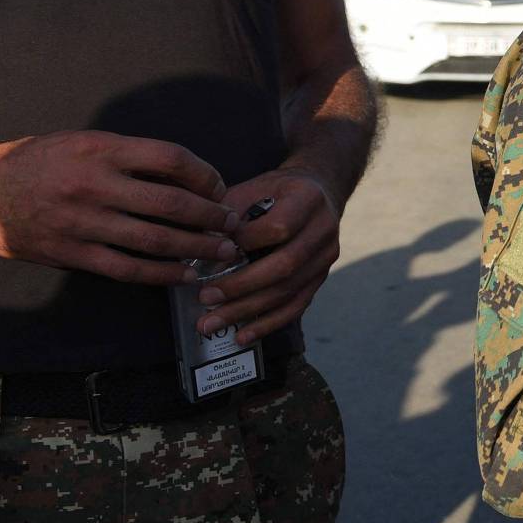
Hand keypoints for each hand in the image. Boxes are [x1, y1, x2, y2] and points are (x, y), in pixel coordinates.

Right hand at [0, 130, 235, 283]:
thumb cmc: (38, 162)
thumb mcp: (82, 142)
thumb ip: (129, 156)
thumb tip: (186, 176)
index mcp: (101, 150)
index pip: (171, 159)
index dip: (205, 175)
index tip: (219, 187)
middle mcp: (94, 185)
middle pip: (170, 202)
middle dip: (211, 216)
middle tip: (234, 224)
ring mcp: (82, 222)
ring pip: (154, 239)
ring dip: (196, 248)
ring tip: (222, 251)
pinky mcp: (72, 253)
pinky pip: (127, 268)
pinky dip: (162, 274)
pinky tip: (185, 274)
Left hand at [190, 167, 341, 343]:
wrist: (318, 191)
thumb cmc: (276, 191)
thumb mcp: (253, 187)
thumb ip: (228, 212)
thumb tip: (196, 244)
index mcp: (307, 199)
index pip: (279, 228)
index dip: (245, 242)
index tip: (213, 253)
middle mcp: (324, 229)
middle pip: (285, 265)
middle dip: (241, 286)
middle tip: (205, 299)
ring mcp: (326, 257)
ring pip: (289, 291)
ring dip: (248, 310)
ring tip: (211, 323)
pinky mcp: (321, 278)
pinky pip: (296, 306)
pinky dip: (268, 323)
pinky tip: (243, 335)